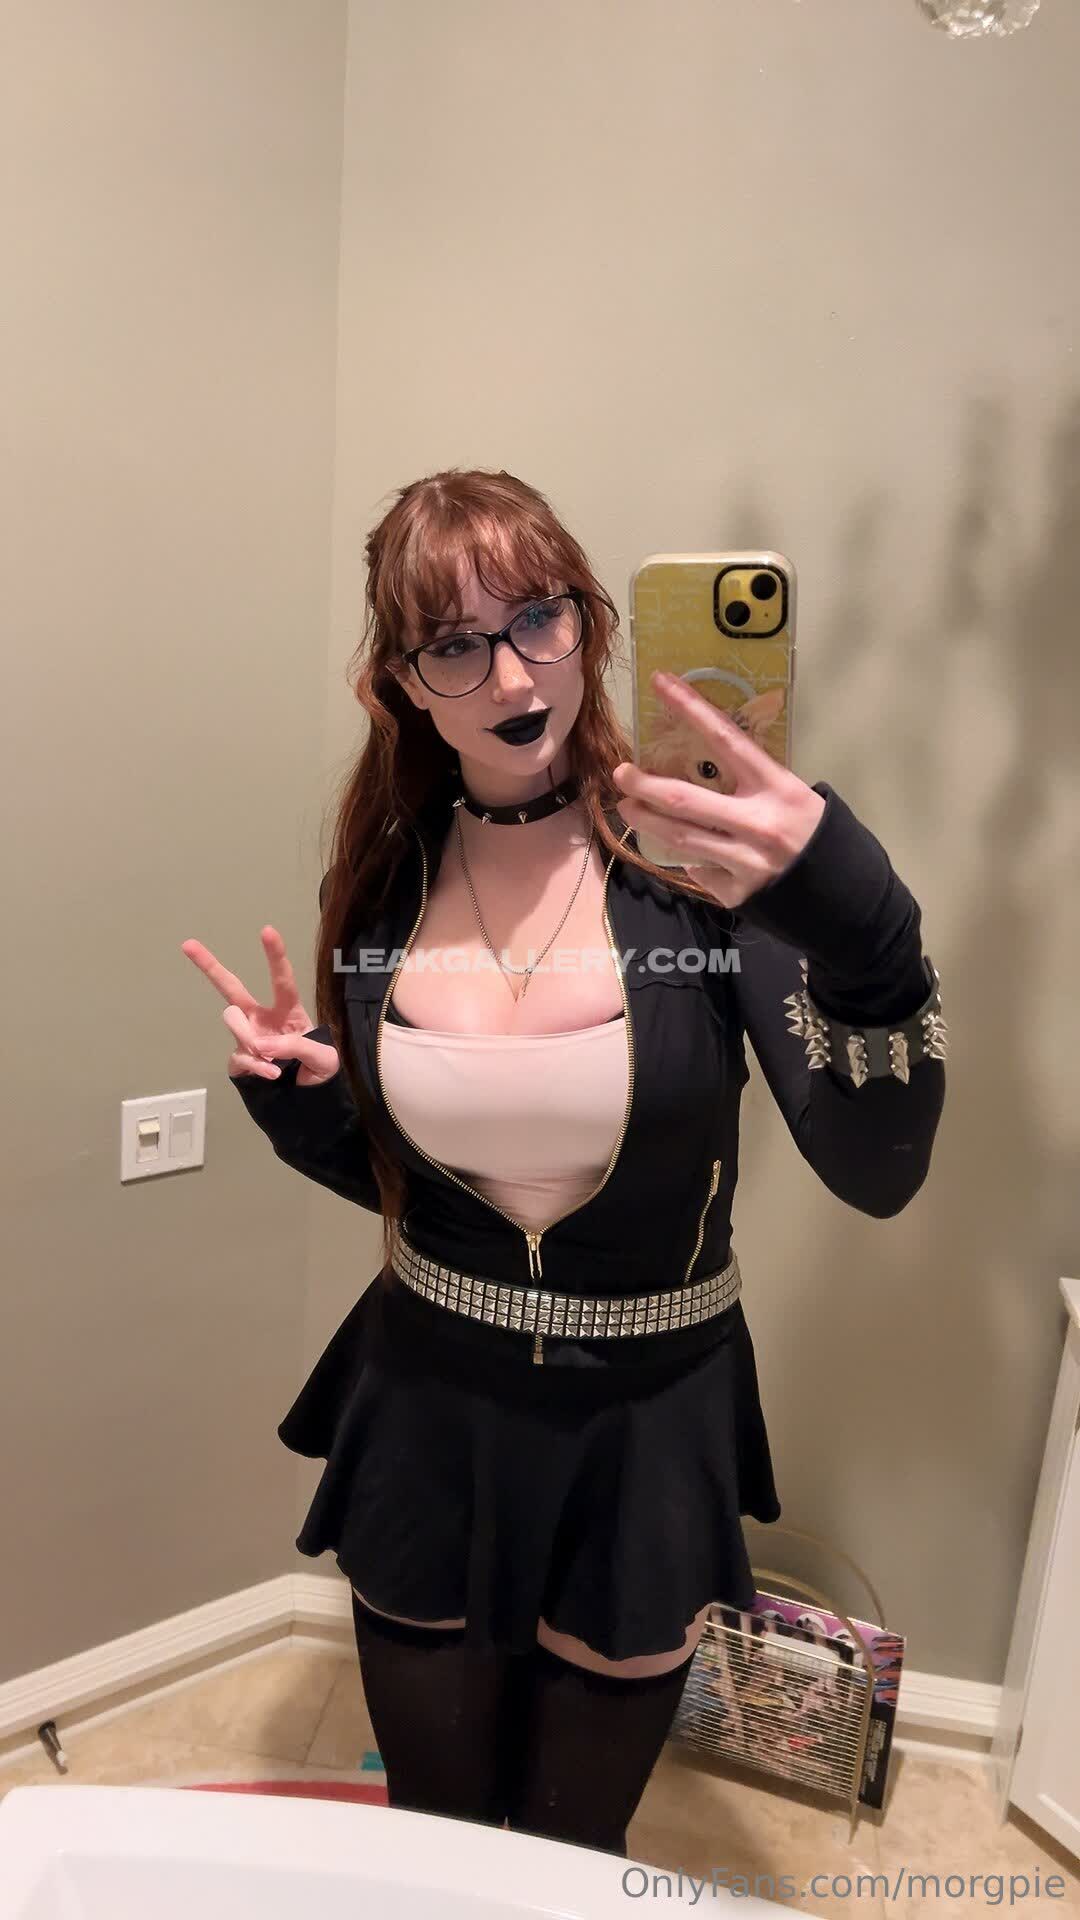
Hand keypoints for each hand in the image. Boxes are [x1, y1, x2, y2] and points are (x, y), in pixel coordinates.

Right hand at [181, 925, 339, 1086]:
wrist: (309, 1100)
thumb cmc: (320, 1071)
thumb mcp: (324, 1059)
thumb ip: (296, 1047)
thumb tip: (261, 1046)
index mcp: (287, 1010)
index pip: (282, 980)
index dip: (275, 955)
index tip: (267, 931)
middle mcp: (262, 1019)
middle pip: (231, 988)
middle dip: (209, 965)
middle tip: (188, 944)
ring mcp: (247, 1038)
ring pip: (232, 1020)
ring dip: (250, 1036)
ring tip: (273, 1059)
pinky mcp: (239, 1060)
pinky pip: (238, 1056)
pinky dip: (257, 1067)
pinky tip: (273, 1074)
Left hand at [612, 671, 825, 908]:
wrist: (847, 899)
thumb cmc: (821, 836)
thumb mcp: (796, 797)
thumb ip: (754, 786)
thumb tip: (707, 777)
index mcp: (777, 788)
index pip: (726, 738)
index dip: (691, 709)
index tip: (661, 684)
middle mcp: (757, 823)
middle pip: (685, 800)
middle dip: (645, 786)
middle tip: (621, 774)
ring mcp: (744, 861)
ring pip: (680, 839)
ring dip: (647, 822)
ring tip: (629, 809)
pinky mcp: (736, 893)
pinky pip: (701, 872)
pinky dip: (693, 862)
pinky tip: (694, 858)